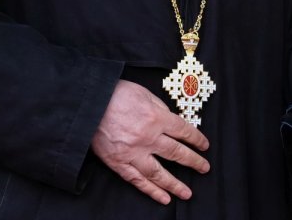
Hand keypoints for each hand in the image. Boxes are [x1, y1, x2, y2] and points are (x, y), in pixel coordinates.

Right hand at [91, 80, 209, 204]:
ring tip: (187, 194)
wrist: (88, 104)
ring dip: (175, 184)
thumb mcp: (145, 94)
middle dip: (193, 162)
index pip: (183, 131)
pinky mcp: (118, 163)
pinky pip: (137, 181)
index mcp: (157, 118)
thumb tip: (171, 121)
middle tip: (204, 168)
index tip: (204, 146)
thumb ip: (160, 109)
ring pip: (159, 173)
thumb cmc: (116, 94)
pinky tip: (163, 198)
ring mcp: (133, 153)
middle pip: (176, 153)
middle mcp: (148, 138)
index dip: (196, 139)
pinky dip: (151, 191)